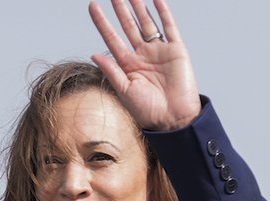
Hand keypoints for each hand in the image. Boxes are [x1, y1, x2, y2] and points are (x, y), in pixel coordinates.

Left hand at [88, 0, 200, 130]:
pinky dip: (163, 12)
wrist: (174, 119)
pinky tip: (156, 0)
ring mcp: (159, 51)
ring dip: (139, 6)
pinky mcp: (176, 51)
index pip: (112, 38)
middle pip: (129, 26)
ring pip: (147, 23)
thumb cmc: (149, 111)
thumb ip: (112, 71)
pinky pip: (169, 27)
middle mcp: (143, 55)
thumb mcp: (125, 91)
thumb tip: (94, 54)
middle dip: (120, 9)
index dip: (102, 22)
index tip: (93, 7)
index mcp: (129, 65)